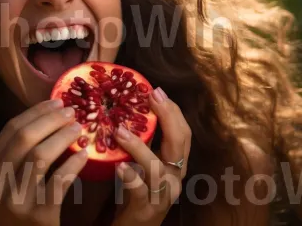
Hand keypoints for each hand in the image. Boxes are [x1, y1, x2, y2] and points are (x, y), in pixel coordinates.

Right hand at [0, 99, 88, 225]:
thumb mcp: (8, 178)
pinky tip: (84, 155)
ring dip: (63, 138)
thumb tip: (50, 113)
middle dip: (51, 120)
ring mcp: (16, 200)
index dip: (36, 112)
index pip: (10, 129)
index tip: (57, 102)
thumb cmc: (20, 205)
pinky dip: (73, 164)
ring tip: (79, 129)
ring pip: (40, 157)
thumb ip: (20, 150)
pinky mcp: (38, 216)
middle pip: (24, 139)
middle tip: (72, 112)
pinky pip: (59, 181)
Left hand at [112, 87, 191, 225]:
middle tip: (151, 97)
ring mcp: (163, 194)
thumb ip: (143, 141)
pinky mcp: (147, 209)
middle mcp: (175, 177)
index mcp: (176, 163)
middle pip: (179, 144)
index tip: (156, 91)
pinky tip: (118, 167)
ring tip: (120, 131)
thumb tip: (128, 108)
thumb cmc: (137, 192)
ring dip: (139, 147)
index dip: (173, 111)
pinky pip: (141, 191)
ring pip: (158, 168)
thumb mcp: (144, 164)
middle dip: (167, 117)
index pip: (183, 132)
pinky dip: (130, 178)